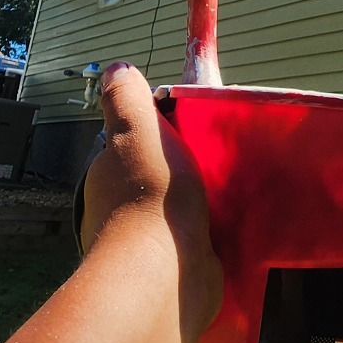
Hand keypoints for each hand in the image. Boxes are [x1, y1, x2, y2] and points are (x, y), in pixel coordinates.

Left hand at [81, 61, 222, 338]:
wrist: (166, 274)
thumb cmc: (151, 195)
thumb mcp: (137, 131)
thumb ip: (127, 100)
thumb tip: (116, 68)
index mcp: (108, 175)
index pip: (133, 148)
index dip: (158, 138)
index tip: (190, 132)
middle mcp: (118, 211)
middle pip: (155, 180)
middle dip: (180, 174)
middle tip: (220, 161)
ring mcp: (143, 246)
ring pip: (173, 214)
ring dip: (196, 207)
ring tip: (234, 193)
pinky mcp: (171, 272)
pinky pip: (191, 245)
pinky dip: (206, 237)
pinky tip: (231, 229)